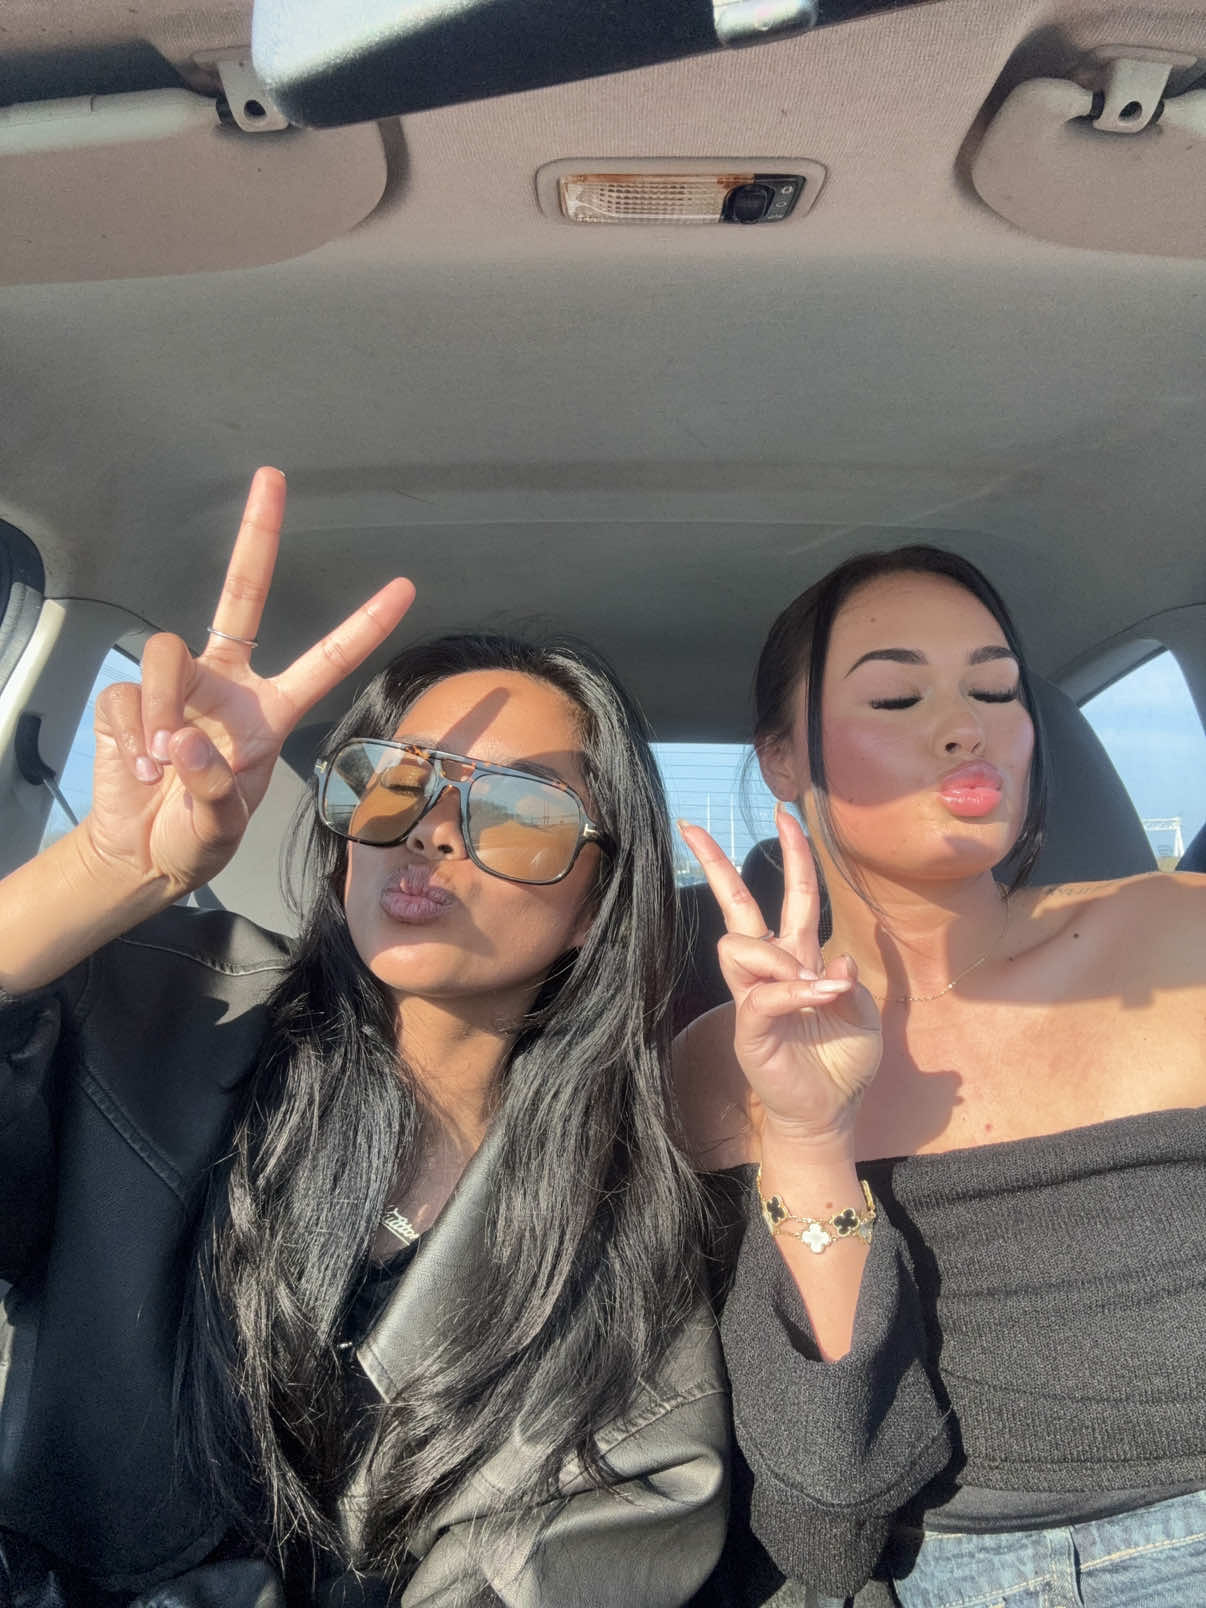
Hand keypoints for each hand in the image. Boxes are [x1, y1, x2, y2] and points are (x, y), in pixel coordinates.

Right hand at [85, 468, 414, 898]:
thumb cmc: (198, 837)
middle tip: (273, 478)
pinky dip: (129, 735)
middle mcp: (227, 684)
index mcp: (271, 711)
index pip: (326, 660)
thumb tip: (182, 739)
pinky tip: (136, 768)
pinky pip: (125, 698)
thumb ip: (211, 788)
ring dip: (158, 706)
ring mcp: (177, 685)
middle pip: (241, 593)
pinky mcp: (128, 698)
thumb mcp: (220, 826)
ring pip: (165, 655)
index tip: (406, 588)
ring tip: (159, 764)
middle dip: (259, 534)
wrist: (142, 855)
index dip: (364, 625)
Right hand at [679, 806, 881, 1146]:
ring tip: (815, 989)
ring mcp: (754, 996)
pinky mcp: (750, 1027)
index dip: (792, 853)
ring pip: (741, 946)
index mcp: (800, 956)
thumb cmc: (842, 1061)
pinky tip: (817, 998)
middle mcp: (770, 968)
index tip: (784, 813)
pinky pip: (762, 994)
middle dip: (714, 863)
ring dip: (782, 958)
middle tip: (692, 828)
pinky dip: (793, 991)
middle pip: (735, 905)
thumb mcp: (863, 1014)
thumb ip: (851, 983)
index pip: (792, 894)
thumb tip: (835, 962)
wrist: (829, 1111)